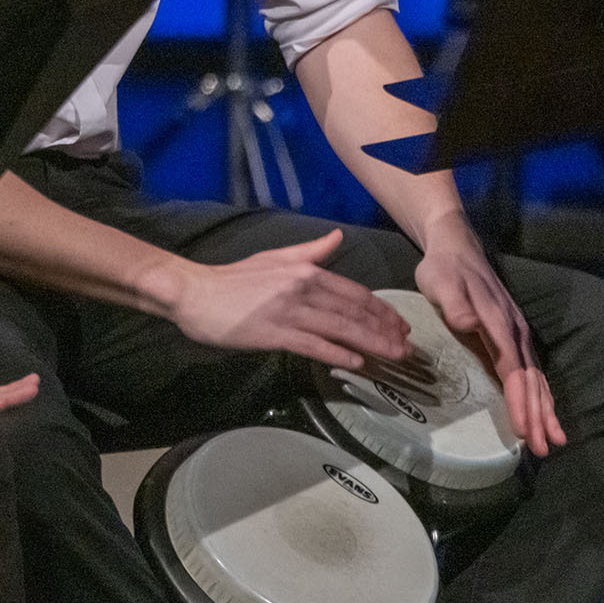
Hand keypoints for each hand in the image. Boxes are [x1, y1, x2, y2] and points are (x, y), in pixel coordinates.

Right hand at [164, 229, 410, 366]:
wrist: (195, 293)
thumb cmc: (233, 279)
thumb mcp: (275, 257)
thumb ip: (310, 251)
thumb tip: (337, 238)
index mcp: (304, 270)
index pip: (354, 292)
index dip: (381, 311)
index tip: (400, 326)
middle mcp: (303, 289)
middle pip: (354, 312)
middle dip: (385, 330)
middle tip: (408, 348)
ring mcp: (289, 312)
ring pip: (340, 329)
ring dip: (371, 344)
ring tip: (394, 357)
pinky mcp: (275, 334)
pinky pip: (314, 346)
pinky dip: (338, 355)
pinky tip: (357, 364)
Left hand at [413, 232, 566, 456]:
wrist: (456, 247)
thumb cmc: (444, 269)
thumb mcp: (440, 281)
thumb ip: (454, 303)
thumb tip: (469, 323)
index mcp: (499, 323)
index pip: (513, 370)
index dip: (519, 401)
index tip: (525, 429)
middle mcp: (514, 331)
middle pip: (530, 379)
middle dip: (538, 414)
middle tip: (544, 447)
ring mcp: (517, 334)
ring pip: (536, 377)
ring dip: (544, 409)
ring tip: (554, 439)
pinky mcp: (513, 336)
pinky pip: (530, 371)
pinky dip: (540, 395)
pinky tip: (543, 413)